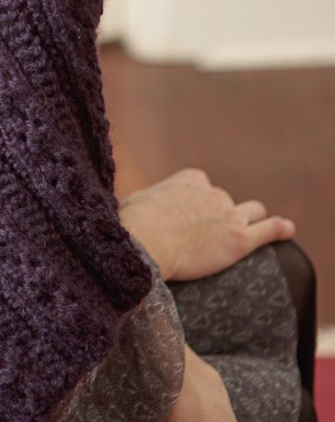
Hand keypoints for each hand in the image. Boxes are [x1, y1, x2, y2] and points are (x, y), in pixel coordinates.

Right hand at [118, 168, 294, 280]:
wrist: (145, 242)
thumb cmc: (134, 224)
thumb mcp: (137, 200)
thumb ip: (150, 199)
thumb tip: (143, 206)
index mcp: (190, 180)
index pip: (203, 185)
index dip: (198, 202)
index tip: (189, 216)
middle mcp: (213, 192)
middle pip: (225, 201)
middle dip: (220, 214)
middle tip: (207, 234)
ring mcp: (229, 214)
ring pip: (252, 212)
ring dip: (250, 219)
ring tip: (249, 230)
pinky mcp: (240, 239)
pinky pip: (270, 229)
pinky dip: (280, 229)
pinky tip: (287, 230)